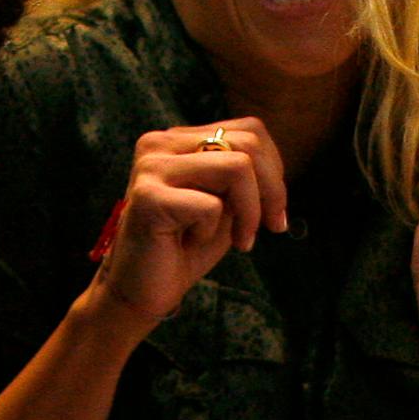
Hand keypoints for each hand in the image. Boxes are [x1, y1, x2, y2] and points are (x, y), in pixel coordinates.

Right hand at [90, 120, 289, 329]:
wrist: (141, 289)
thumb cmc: (185, 246)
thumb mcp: (226, 203)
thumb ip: (246, 177)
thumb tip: (277, 168)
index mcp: (179, 139)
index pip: (250, 130)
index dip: (275, 171)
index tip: (274, 212)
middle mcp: (160, 143)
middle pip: (248, 143)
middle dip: (272, 191)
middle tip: (271, 227)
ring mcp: (151, 167)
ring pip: (237, 167)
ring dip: (249, 211)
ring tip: (239, 239)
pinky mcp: (147, 197)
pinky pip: (210, 205)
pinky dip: (212, 230)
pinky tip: (191, 242)